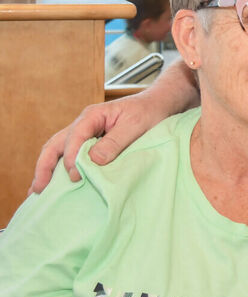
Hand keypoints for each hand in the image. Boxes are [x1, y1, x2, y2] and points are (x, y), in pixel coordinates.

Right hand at [29, 59, 197, 192]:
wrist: (161, 104)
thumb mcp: (136, 125)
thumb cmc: (150, 111)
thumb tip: (93, 160)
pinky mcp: (92, 143)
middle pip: (56, 144)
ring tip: (37, 191)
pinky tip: (55, 184)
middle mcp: (84, 124)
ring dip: (47, 169)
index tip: (75, 176)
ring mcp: (86, 134)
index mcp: (93, 115)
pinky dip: (60, 169)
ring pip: (58, 150)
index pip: (75, 136)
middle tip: (37, 189)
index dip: (72, 157)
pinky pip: (70, 155)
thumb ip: (116, 141)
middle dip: (44, 166)